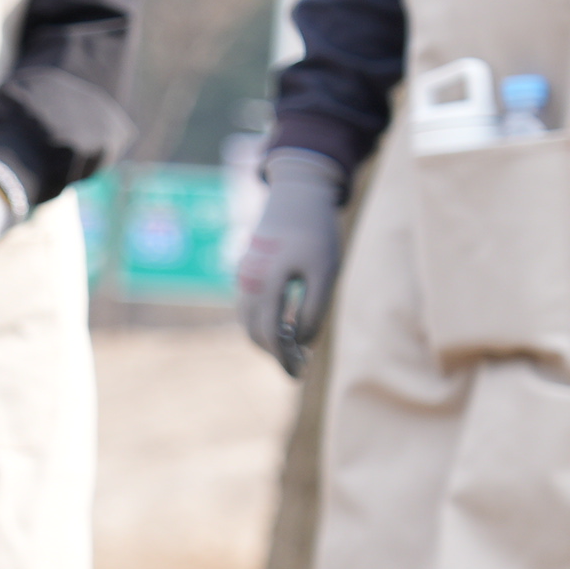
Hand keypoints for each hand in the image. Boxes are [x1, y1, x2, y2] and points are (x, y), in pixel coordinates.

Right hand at [235, 149, 347, 376]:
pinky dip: (263, 321)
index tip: (299, 374)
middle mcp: (248, 282)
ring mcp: (244, 276)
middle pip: (254, 332)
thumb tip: (302, 341)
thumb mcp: (325, 272)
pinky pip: (248, 306)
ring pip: (247, 321)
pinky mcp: (247, 270)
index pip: (268, 334)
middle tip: (300, 367)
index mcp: (267, 283)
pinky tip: (286, 323)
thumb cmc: (316, 233)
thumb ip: (313, 309)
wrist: (297, 194)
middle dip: (275, 354)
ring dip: (267, 339)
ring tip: (295, 348)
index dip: (283, 359)